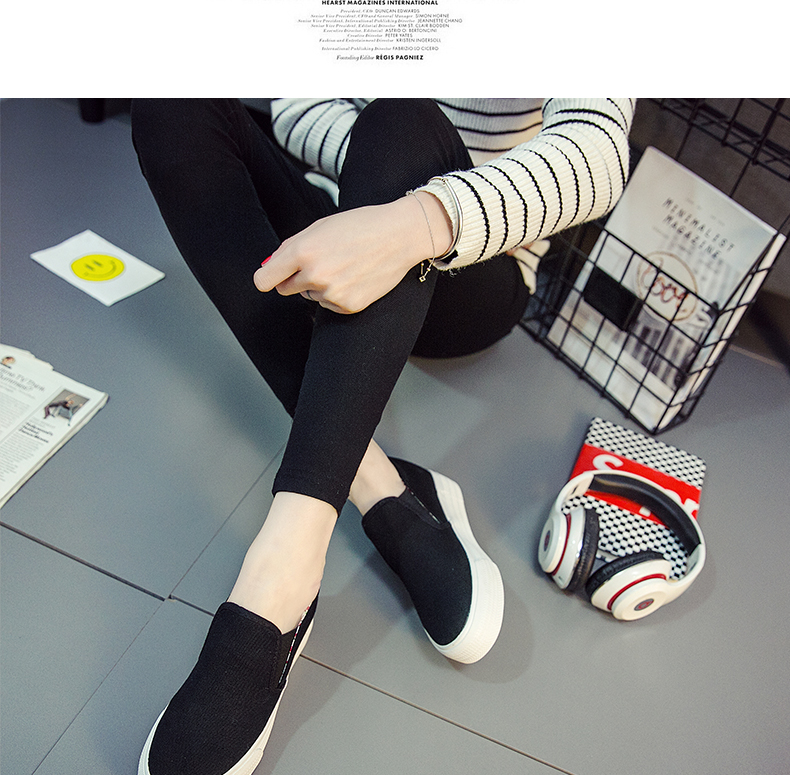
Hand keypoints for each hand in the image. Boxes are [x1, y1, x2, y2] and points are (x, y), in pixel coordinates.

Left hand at [253, 193, 451, 313]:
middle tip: (318, 263)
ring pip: (310, 296)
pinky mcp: (347, 306)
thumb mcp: (319, 227)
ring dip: (319, 285)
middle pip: (285, 290)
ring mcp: (331, 293)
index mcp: (303, 251)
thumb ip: (290, 248)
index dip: (268, 277)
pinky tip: (354, 277)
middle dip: (294, 279)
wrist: (399, 236)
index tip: (273, 276)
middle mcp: (314, 275)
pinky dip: (337, 294)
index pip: (264, 280)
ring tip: (343, 265)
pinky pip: (329, 305)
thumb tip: (268, 267)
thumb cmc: (360, 226)